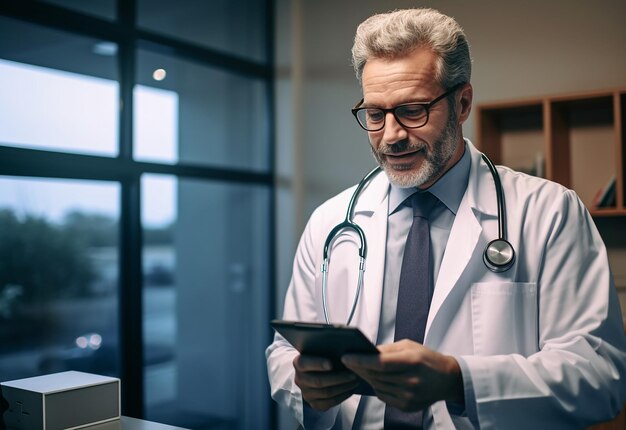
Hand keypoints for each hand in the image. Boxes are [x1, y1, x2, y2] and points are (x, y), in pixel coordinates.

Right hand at [293, 354, 359, 410]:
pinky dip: (341, 397)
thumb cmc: (322, 358)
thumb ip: (326, 350)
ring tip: (355, 381)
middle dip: (338, 378)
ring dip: (343, 387)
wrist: (315, 373)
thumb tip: (342, 349)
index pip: (304, 363)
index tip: (331, 364)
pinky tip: (350, 390)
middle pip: (318, 381)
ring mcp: (306, 393)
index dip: (317, 364)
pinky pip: (329, 403)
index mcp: (298, 363)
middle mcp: (299, 379)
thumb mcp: (320, 352)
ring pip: (326, 392)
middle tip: (352, 374)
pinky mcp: (314, 403)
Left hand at [341, 339, 463, 410]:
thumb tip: (366, 352)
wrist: (447, 379)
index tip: (346, 357)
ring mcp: (409, 396)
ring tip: (360, 369)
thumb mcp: (409, 346)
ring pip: (377, 386)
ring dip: (366, 377)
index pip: (380, 363)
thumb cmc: (426, 358)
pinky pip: (383, 396)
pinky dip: (377, 387)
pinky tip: (375, 379)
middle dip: (359, 368)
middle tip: (348, 361)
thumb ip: (387, 349)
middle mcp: (411, 381)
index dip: (360, 360)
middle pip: (376, 376)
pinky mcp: (407, 406)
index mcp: (411, 361)